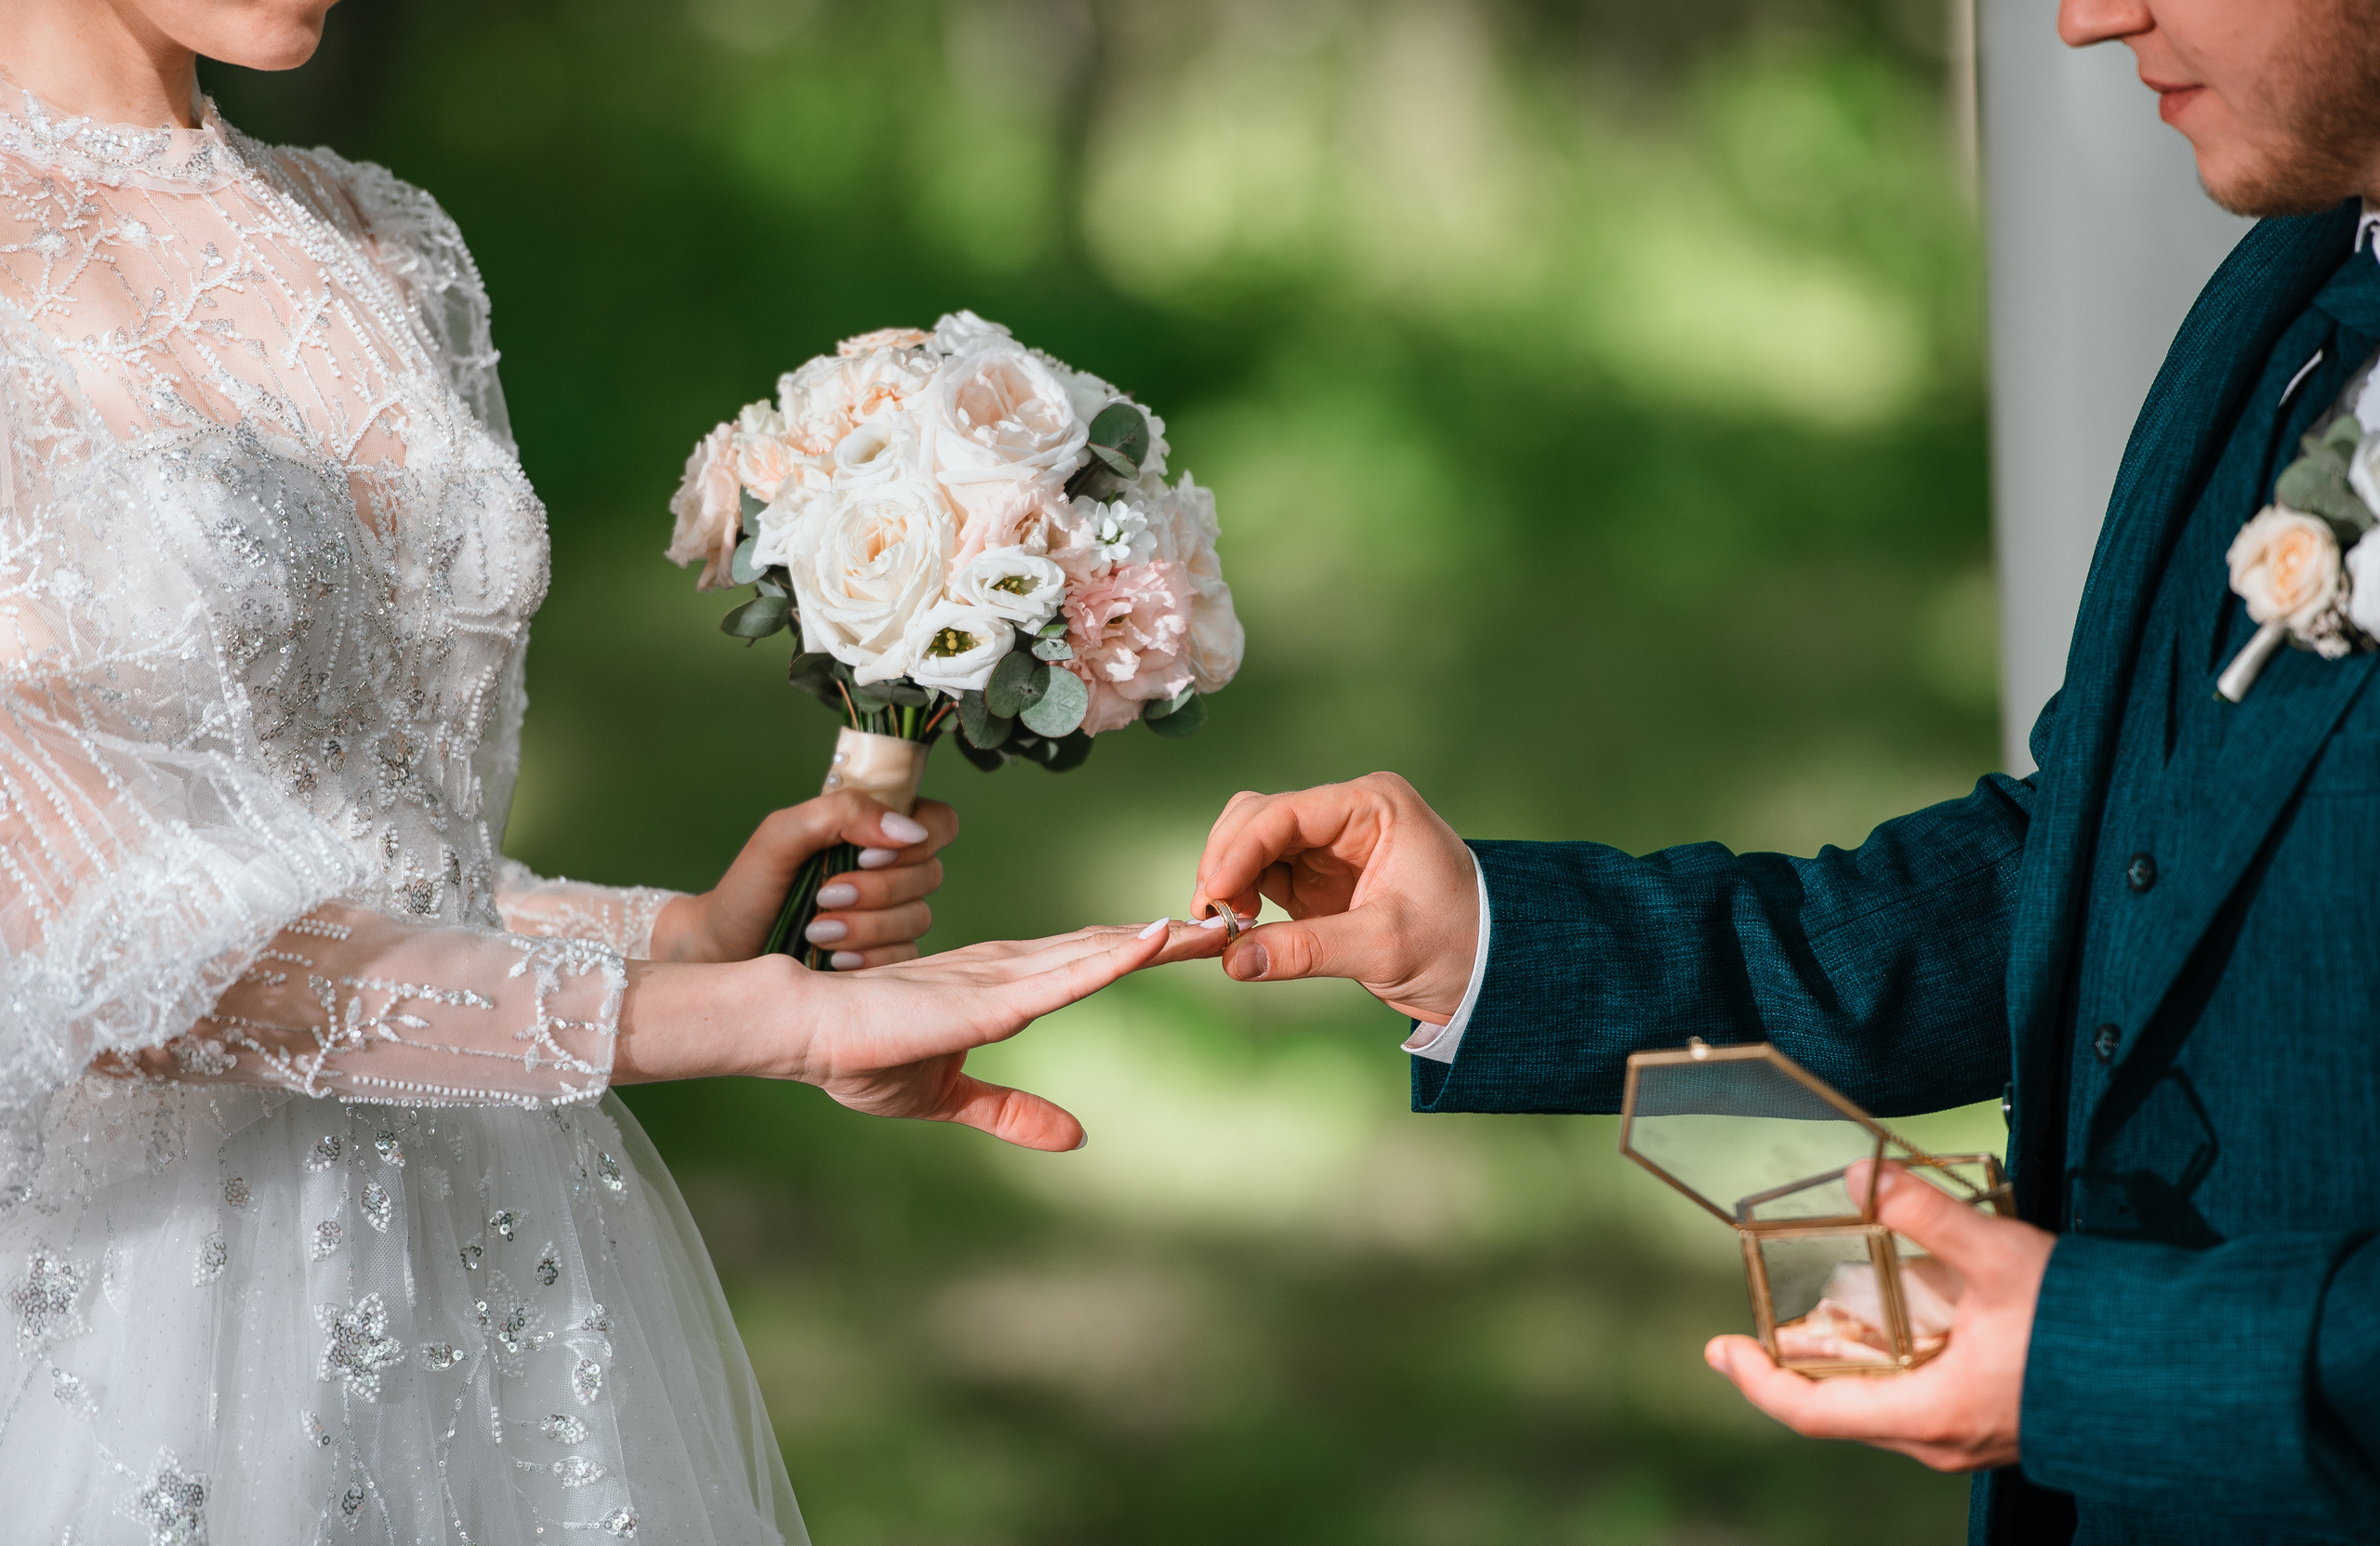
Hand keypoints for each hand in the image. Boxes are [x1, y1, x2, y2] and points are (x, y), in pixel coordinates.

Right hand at [616, 917, 1217, 1148]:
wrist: (804, 1035)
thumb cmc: (862, 1056)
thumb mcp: (953, 1096)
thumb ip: (1013, 1112)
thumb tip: (1078, 1137)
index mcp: (1005, 985)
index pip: (1090, 960)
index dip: (1144, 947)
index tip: (1201, 939)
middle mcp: (1012, 969)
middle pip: (1108, 945)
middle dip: (1172, 936)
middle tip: (1236, 914)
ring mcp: (1003, 977)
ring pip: (1097, 951)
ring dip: (1159, 938)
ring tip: (1216, 921)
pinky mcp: (989, 994)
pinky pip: (1065, 972)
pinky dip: (1115, 953)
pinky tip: (1157, 938)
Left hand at [649, 791, 958, 966]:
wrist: (723, 951)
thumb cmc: (750, 887)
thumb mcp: (783, 834)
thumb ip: (841, 812)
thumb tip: (906, 829)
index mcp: (874, 831)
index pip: (938, 822)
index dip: (919, 839)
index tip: (867, 853)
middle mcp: (892, 871)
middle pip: (931, 873)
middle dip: (877, 888)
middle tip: (825, 895)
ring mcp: (892, 918)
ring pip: (919, 918)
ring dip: (866, 926)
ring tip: (816, 931)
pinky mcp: (886, 959)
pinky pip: (906, 958)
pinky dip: (867, 958)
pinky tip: (832, 959)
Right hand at [1188, 772, 1477, 1021]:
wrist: (1491, 969)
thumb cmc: (1457, 944)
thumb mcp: (1385, 947)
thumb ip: (1307, 950)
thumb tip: (1233, 959)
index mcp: (1374, 805)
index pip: (1286, 812)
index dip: (1240, 849)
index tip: (1214, 894)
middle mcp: (1347, 814)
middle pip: (1258, 818)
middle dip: (1227, 863)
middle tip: (1213, 917)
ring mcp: (1329, 845)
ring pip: (1252, 843)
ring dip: (1229, 880)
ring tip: (1225, 927)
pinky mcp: (1317, 878)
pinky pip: (1262, 874)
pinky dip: (1242, 897)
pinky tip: (1241, 928)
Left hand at [1705, 1161, 2056, 1471]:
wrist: (2176, 1373)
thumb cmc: (2088, 1326)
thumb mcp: (1998, 1256)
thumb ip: (1926, 1214)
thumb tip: (1862, 1173)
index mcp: (1931, 1412)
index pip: (1813, 1413)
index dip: (1757, 1382)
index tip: (1719, 1350)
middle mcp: (1943, 1439)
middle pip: (1843, 1408)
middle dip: (1801, 1364)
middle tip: (1767, 1325)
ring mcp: (1970, 1439)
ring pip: (1884, 1404)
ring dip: (1853, 1361)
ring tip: (1827, 1314)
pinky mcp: (1995, 1424)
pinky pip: (1923, 1399)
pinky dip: (1898, 1363)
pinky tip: (1905, 1318)